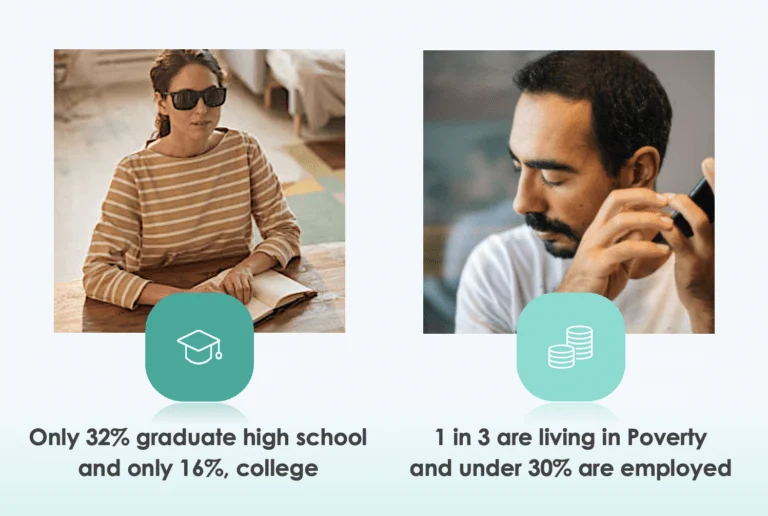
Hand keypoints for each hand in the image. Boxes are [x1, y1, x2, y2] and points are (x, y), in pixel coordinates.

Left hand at [220, 266, 254, 304]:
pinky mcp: (250, 278)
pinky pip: (251, 287)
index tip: (233, 303)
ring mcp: (244, 276)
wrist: (242, 268)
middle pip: (239, 289)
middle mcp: (236, 276)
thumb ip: (222, 291)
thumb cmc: (231, 279)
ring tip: (244, 303)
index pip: (231, 290)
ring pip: (246, 288)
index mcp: (228, 279)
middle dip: (240, 298)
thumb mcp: (224, 282)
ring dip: (246, 297)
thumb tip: (221, 300)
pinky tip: (248, 299)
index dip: (233, 297)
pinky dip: (250, 295)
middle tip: (240, 304)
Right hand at [557, 188, 673, 299]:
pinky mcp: (597, 264)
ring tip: (669, 225)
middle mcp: (594, 233)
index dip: (640, 195)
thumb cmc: (596, 281)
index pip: (616, 200)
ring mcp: (594, 247)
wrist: (574, 304)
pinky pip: (625, 249)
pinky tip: (662, 250)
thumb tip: (645, 227)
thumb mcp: (617, 259)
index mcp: (598, 229)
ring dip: (648, 219)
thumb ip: (629, 243)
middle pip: (615, 201)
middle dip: (643, 196)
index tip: (663, 199)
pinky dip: (647, 247)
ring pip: (621, 221)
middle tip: (667, 202)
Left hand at [659, 157, 714, 332]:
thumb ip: (704, 223)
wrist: (708, 302)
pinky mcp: (692, 261)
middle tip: (706, 164)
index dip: (724, 180)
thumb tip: (687, 201)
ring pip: (699, 219)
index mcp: (726, 231)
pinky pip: (676, 238)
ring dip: (682, 205)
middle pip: (724, 204)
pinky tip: (657, 221)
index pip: (729, 201)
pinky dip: (664, 226)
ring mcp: (710, 249)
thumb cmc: (706, 267)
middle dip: (717, 182)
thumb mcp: (710, 244)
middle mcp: (724, 237)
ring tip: (669, 198)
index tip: (715, 161)